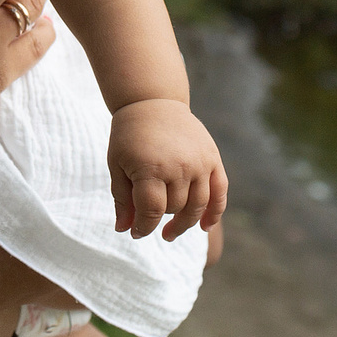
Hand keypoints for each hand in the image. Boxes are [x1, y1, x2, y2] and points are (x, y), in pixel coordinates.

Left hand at [108, 98, 227, 238]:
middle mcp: (179, 165)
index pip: (152, 210)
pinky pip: (220, 191)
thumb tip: (123, 230)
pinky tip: (204, 227)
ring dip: (185, 223)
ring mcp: (200, 162)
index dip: (144, 227)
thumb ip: (122, 198)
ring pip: (198, 205)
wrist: (152, 102)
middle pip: (175, 208)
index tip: (136, 233)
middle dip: (160, 218)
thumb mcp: (116, 165)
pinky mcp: (213, 157)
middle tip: (149, 218)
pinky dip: (215, 212)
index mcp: (150, 167)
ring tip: (170, 232)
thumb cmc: (129, 136)